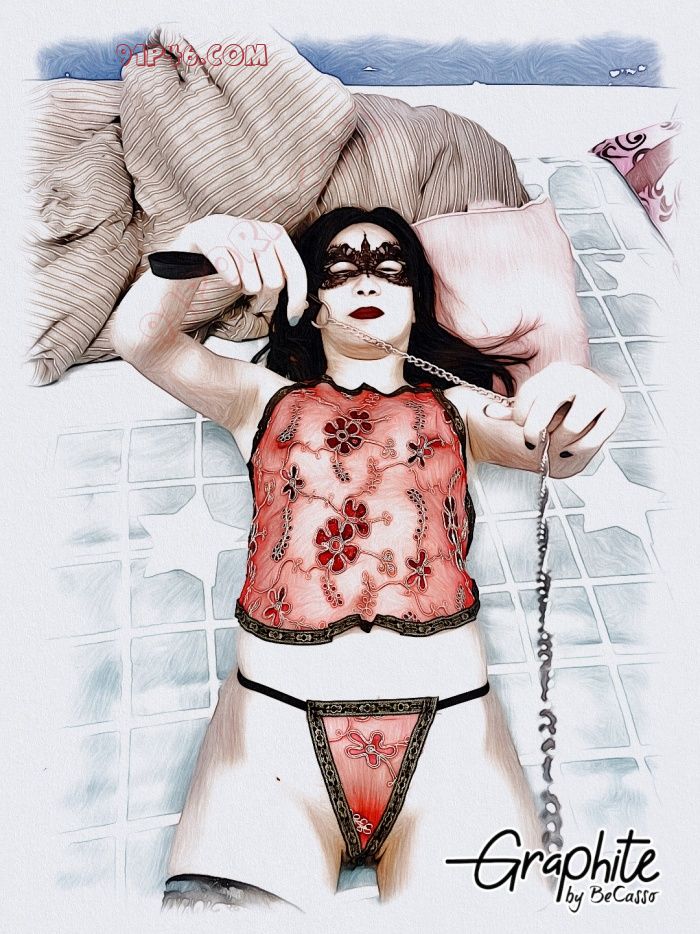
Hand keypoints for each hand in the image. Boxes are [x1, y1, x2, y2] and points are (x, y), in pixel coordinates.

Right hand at [172, 214, 307, 324]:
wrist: (204, 231)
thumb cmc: (240, 249)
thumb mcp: (267, 255)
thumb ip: (285, 275)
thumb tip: (299, 308)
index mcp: (277, 233)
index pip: (296, 272)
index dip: (297, 299)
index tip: (293, 319)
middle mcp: (259, 231)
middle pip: (275, 283)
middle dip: (263, 288)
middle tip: (251, 276)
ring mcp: (235, 234)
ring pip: (252, 284)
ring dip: (243, 285)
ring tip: (236, 270)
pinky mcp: (213, 240)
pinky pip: (231, 279)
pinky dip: (229, 280)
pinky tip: (224, 266)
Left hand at [483, 362, 624, 462]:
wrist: (595, 397)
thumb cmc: (559, 404)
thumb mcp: (534, 402)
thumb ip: (511, 409)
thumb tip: (487, 412)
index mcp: (555, 371)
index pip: (529, 394)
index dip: (520, 415)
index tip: (522, 423)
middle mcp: (578, 375)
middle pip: (547, 408)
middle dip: (534, 431)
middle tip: (532, 443)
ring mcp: (599, 389)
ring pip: (571, 427)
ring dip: (558, 442)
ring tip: (555, 443)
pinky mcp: (616, 407)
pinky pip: (593, 438)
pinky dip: (578, 449)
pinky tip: (569, 448)